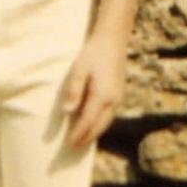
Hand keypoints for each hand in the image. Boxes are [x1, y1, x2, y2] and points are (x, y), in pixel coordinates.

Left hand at [62, 32, 127, 148]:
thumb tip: (67, 112)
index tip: (68, 144)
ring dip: (95, 132)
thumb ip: (73, 91)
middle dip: (87, 138)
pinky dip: (101, 123)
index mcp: (102, 96)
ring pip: (107, 121)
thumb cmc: (93, 53)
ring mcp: (118, 96)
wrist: (113, 39)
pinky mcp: (119, 92)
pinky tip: (94, 122)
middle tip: (74, 147)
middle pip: (99, 126)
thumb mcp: (79, 70)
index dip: (78, 134)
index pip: (88, 122)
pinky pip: (110, 114)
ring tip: (83, 139)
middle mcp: (113, 100)